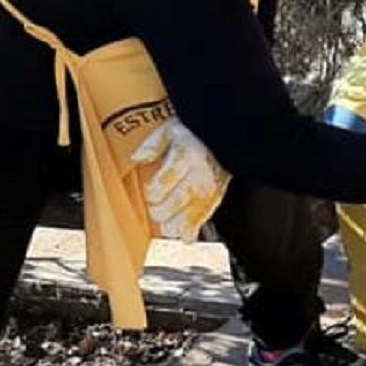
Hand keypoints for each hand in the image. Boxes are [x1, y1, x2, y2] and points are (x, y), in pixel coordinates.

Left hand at [131, 118, 225, 242]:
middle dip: (162, 211)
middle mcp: (200, 174)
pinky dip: (193, 229)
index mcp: (186, 156)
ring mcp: (210, 188)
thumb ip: (153, 144)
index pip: (166, 180)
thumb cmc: (197, 135)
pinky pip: (205, 217)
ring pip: (192, 214)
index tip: (149, 192)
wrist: (229, 139)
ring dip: (177, 225)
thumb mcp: (172, 129)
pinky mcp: (217, 198)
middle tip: (155, 210)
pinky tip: (185, 236)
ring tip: (167, 227)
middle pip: (178, 201)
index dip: (153, 192)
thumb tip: (136, 158)